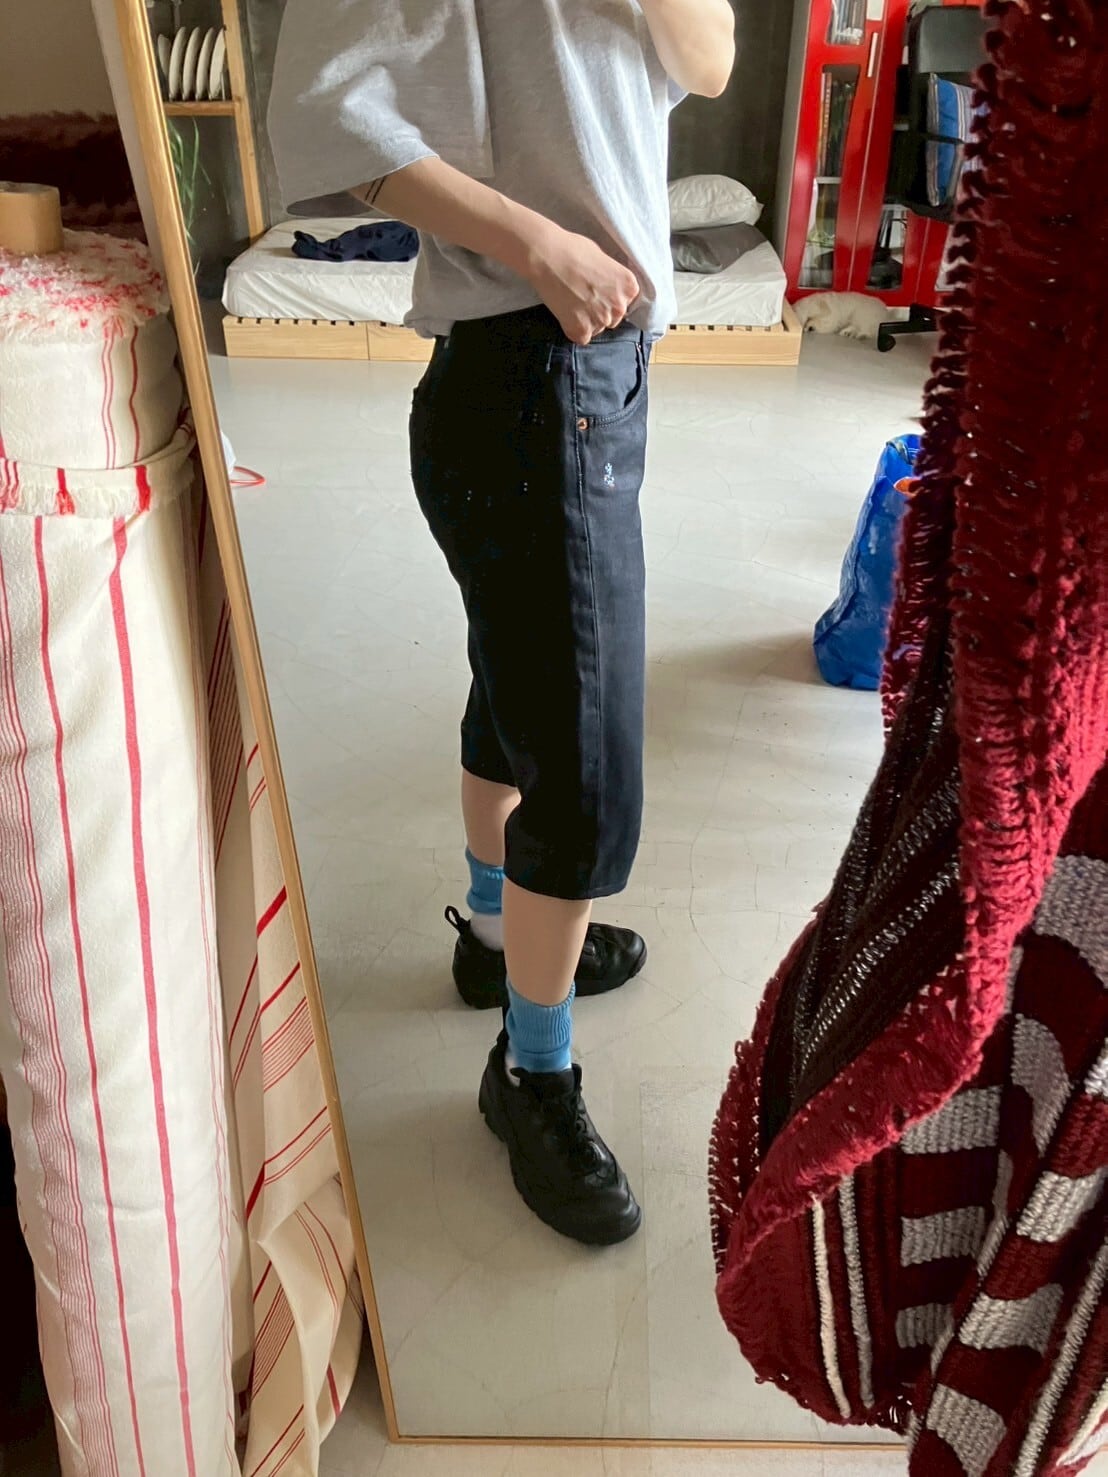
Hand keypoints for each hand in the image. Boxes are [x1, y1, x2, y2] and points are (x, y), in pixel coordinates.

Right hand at [524, 225, 640, 345]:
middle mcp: (619, 306)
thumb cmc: (573, 250)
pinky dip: (573, 327)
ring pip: (598, 327)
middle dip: (601, 309)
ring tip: (572, 301)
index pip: (626, 301)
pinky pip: (582, 336)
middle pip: (614, 317)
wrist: (546, 256)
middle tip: (583, 295)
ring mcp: (601, 320)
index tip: (599, 290)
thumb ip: (612, 278)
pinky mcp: (581, 331)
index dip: (611, 296)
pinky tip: (566, 311)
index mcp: (629, 286)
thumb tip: (609, 287)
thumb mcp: (603, 258)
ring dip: (588, 319)